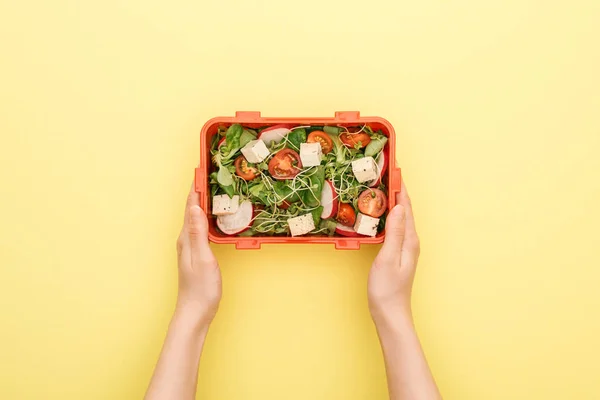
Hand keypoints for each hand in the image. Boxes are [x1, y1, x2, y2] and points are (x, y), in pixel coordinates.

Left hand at [175, 183, 221, 326]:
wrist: (196, 312)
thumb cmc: (201, 288)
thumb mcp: (203, 257)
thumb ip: (198, 232)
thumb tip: (193, 206)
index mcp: (186, 237)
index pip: (190, 206)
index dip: (196, 188)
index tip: (201, 170)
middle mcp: (185, 239)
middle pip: (191, 209)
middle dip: (199, 191)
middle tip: (210, 174)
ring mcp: (190, 247)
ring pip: (195, 218)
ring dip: (202, 202)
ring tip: (212, 189)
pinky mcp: (196, 253)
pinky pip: (200, 227)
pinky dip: (206, 216)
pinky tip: (213, 216)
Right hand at [368, 181, 419, 322]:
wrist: (389, 313)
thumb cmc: (387, 289)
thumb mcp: (388, 257)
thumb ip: (395, 232)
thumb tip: (400, 207)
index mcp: (410, 240)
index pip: (407, 207)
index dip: (400, 188)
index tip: (394, 171)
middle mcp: (411, 241)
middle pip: (405, 210)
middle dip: (397, 191)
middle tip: (386, 174)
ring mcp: (405, 248)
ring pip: (400, 218)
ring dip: (392, 202)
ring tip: (382, 188)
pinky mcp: (397, 253)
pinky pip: (395, 227)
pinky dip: (388, 216)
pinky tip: (379, 214)